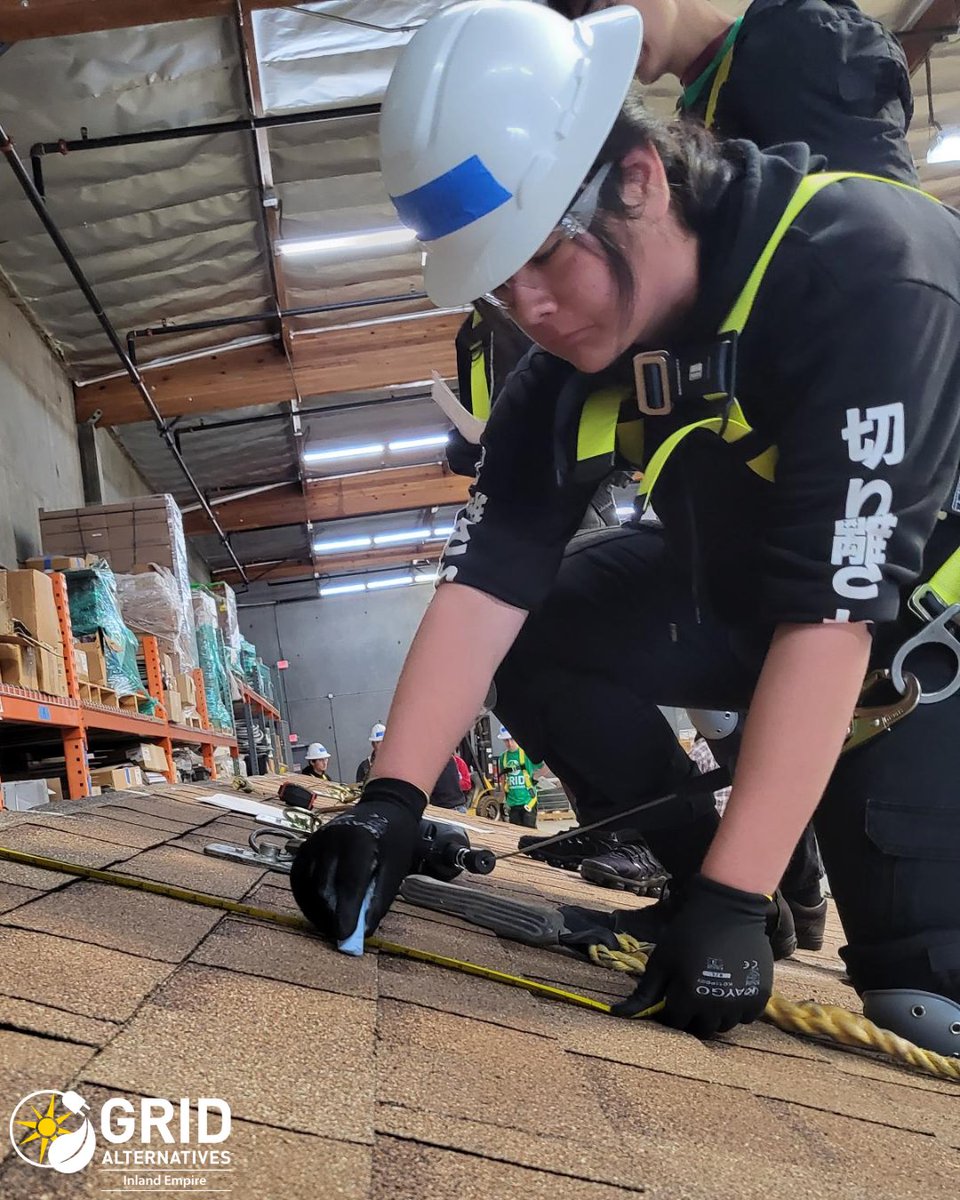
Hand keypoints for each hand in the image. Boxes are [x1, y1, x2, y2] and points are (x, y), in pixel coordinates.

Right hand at [289, 778, 425, 940]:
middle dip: (331, 916)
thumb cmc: (393, 840)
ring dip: (317, 911)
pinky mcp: (304, 847)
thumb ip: (380, 900)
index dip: (345, 912)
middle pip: (323, 887)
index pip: (348, 882)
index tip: (344, 937)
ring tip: (333, 926)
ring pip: (307, 886)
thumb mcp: (396, 868)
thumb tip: (363, 931)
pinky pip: (299, 879)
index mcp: (358, 840)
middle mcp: (330, 838)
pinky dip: (307, 899)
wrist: (383, 807)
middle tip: (342, 938)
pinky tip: (319, 911)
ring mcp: (314, 841)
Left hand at [612, 874, 773, 1035]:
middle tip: (692, 992)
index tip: (672, 993)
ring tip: (711, 988)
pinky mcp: (760, 996)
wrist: (728, 909)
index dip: (670, 1008)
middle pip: (701, 1029)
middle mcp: (715, 1006)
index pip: (675, 1022)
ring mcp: (740, 1002)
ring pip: (724, 1025)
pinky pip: (747, 1017)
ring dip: (715, 1014)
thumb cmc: (688, 932)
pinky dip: (738, 1007)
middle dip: (693, 1015)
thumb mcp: (661, 960)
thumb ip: (643, 992)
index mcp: (688, 998)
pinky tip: (731, 986)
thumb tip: (618, 1014)